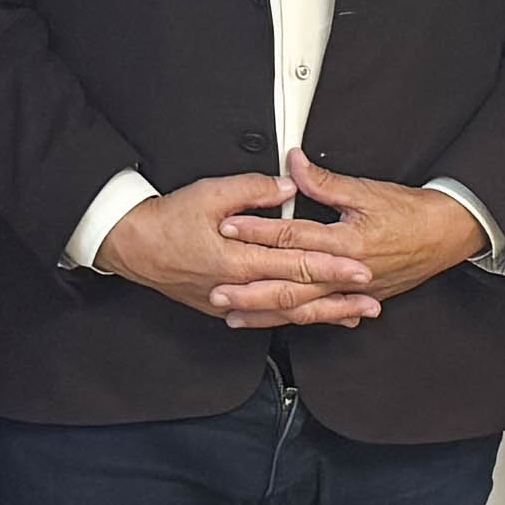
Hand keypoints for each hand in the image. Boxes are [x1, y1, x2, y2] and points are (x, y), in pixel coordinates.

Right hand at [99, 174, 366, 326]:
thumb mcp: (210, 192)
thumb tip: (289, 185)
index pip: (296, 263)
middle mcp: (237, 287)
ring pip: (285, 314)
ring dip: (322, 314)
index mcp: (237, 259)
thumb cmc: (167, 220)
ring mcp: (230, 302)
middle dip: (338, 300)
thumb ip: (254, 189)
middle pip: (298, 296)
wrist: (132, 246)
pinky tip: (313, 318)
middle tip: (372, 300)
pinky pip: (266, 318)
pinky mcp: (223, 307)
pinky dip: (293, 318)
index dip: (331, 267)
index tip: (360, 268)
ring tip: (354, 315)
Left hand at [218, 155, 485, 320]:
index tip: (228, 228)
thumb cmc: (411, 212)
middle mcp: (347, 272)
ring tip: (234, 315)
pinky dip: (296, 320)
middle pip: (290, 285)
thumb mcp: (366, 190)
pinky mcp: (360, 299)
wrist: (447, 234)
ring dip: (266, 313)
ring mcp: (352, 291)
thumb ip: (324, 181)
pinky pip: (322, 315)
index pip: (291, 237)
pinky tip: (275, 322)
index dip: (257, 231)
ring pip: (302, 308)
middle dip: (250, 290)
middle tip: (218, 291)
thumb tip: (293, 165)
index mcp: (347, 242)